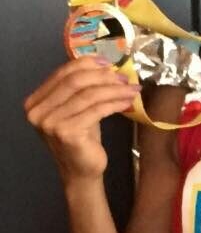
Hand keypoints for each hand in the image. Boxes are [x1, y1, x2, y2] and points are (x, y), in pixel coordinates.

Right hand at [24, 56, 140, 185]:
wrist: (81, 169)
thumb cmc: (81, 136)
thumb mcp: (77, 107)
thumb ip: (82, 87)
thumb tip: (107, 64)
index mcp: (35, 101)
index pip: (63, 72)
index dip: (87, 63)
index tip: (109, 62)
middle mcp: (38, 112)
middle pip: (76, 81)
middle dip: (104, 76)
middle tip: (125, 77)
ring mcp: (50, 123)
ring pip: (89, 95)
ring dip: (115, 89)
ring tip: (132, 89)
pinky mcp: (67, 133)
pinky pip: (97, 110)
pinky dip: (116, 103)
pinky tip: (128, 101)